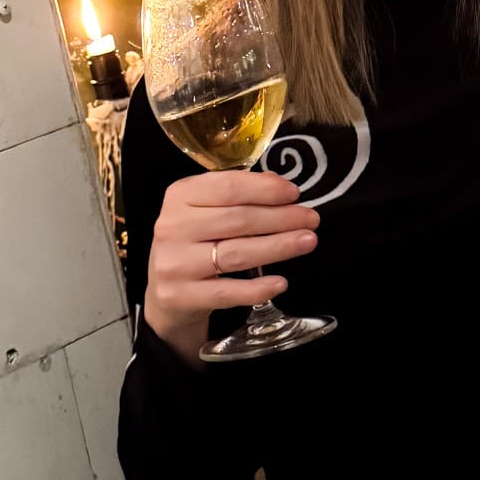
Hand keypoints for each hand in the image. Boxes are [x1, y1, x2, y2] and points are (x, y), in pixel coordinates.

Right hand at [144, 171, 318, 362]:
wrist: (166, 293)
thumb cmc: (195, 242)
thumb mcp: (206, 210)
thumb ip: (238, 194)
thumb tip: (278, 183)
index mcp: (179, 195)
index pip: (228, 187)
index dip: (265, 189)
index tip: (295, 193)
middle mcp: (173, 227)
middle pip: (238, 220)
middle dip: (281, 218)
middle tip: (312, 219)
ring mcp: (175, 263)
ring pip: (236, 254)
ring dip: (278, 247)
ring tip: (307, 242)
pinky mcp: (181, 296)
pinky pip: (227, 292)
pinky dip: (257, 288)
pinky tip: (281, 282)